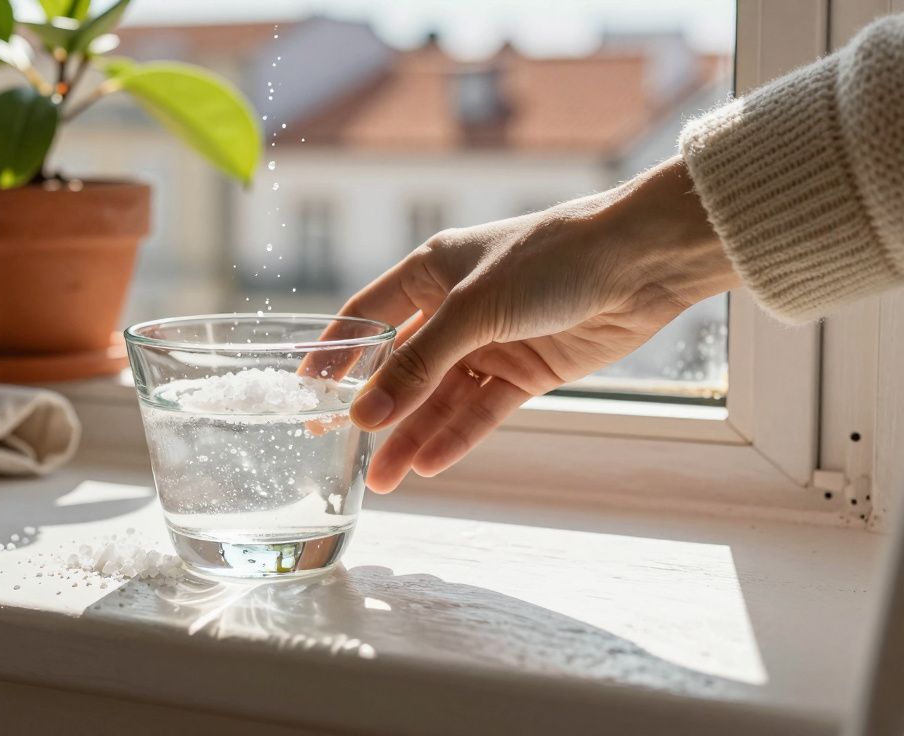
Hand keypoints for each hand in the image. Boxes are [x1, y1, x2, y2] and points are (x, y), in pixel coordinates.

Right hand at [345, 156, 739, 492]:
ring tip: (383, 480)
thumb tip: (364, 414)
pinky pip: (481, 411)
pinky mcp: (527, 371)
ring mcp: (491, 342)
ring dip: (412, 436)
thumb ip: (417, 364)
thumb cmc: (551, 259)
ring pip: (440, 398)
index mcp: (430, 271)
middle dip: (373, 411)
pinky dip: (456, 437)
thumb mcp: (471, 309)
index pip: (366, 317)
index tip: (305, 395)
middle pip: (401, 368)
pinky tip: (428, 465)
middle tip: (336, 451)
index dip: (334, 355)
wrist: (641, 262)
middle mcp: (455, 307)